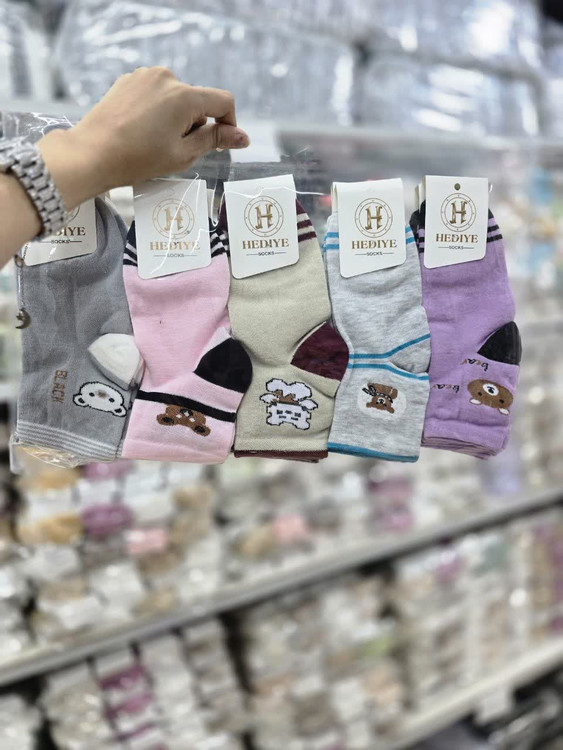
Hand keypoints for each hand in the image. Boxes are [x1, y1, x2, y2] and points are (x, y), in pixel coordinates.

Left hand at [38, 67, 249, 206]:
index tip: (222, 142)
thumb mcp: (183, 154)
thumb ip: (215, 140)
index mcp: (184, 96)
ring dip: (175, 118)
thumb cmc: (137, 159)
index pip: (223, 101)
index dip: (229, 123)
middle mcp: (167, 78)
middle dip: (194, 125)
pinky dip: (156, 111)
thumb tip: (243, 137)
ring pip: (175, 98)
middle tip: (174, 151)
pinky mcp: (128, 80)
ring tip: (154, 142)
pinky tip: (140, 131)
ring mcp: (145, 76)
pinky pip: (155, 95)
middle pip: (198, 101)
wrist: (91, 153)